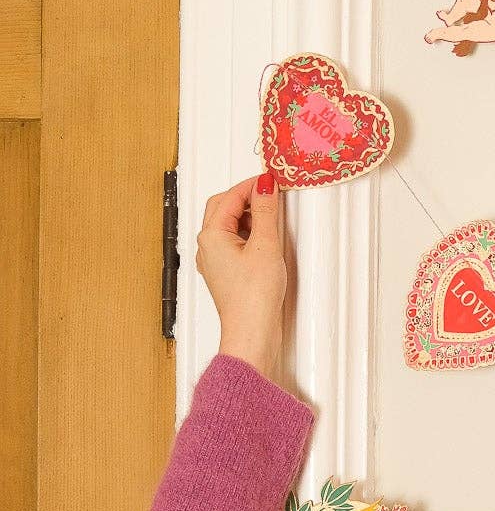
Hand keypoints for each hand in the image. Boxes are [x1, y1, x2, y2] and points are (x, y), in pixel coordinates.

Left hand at [195, 175, 286, 377]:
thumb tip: (265, 186)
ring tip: (272, 217)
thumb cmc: (253, 297)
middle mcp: (207, 246)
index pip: (229, 197)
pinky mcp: (225, 272)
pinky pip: (233, 242)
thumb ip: (265, 211)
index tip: (271, 179)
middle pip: (223, 208)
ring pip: (228, 225)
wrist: (251, 331)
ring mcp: (214, 260)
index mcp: (211, 235)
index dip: (251, 185)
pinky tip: (265, 240)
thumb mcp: (265, 245)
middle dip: (246, 197)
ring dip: (248, 216)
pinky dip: (248, 234)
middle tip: (271, 194)